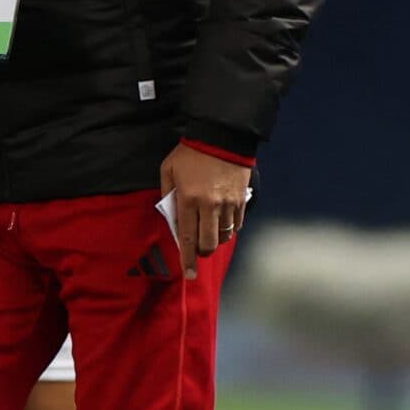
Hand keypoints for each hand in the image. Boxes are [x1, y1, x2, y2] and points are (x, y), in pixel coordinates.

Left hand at [160, 142, 249, 279]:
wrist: (222, 136)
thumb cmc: (189, 154)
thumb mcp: (168, 171)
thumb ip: (167, 195)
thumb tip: (171, 218)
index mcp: (188, 200)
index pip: (187, 238)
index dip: (187, 259)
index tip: (189, 273)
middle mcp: (210, 206)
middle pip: (208, 244)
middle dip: (202, 252)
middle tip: (197, 250)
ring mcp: (228, 204)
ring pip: (224, 236)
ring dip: (216, 240)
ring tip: (208, 233)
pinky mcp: (242, 199)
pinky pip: (237, 225)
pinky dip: (229, 229)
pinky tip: (221, 223)